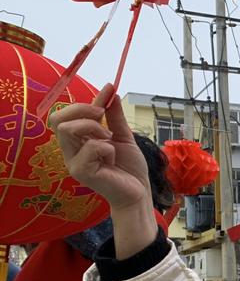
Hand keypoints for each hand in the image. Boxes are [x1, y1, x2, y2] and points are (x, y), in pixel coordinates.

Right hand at [50, 83, 148, 211]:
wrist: (138, 191)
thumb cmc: (129, 167)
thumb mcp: (122, 136)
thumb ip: (114, 116)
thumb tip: (110, 89)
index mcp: (77, 141)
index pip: (65, 115)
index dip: (85, 101)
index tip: (109, 91)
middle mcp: (70, 150)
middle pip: (58, 119)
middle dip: (82, 110)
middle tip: (103, 116)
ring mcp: (73, 161)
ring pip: (68, 129)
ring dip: (94, 128)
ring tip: (109, 140)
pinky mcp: (80, 172)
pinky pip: (90, 148)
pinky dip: (106, 148)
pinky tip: (112, 160)